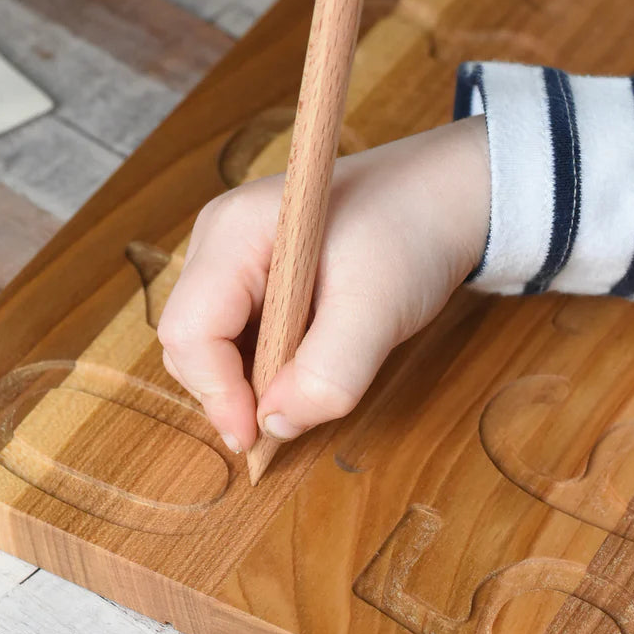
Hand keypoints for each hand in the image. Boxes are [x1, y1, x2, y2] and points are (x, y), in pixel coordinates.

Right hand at [157, 115, 490, 453]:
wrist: (443, 195)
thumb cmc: (412, 232)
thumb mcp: (380, 307)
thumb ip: (329, 374)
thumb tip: (275, 425)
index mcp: (234, 231)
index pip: (189, 331)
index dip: (216, 393)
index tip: (257, 437)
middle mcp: (217, 239)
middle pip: (189, 341)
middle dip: (230, 391)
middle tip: (289, 416)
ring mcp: (228, 255)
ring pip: (208, 344)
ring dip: (248, 380)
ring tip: (309, 378)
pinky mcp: (247, 273)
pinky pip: (233, 335)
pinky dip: (261, 364)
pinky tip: (307, 360)